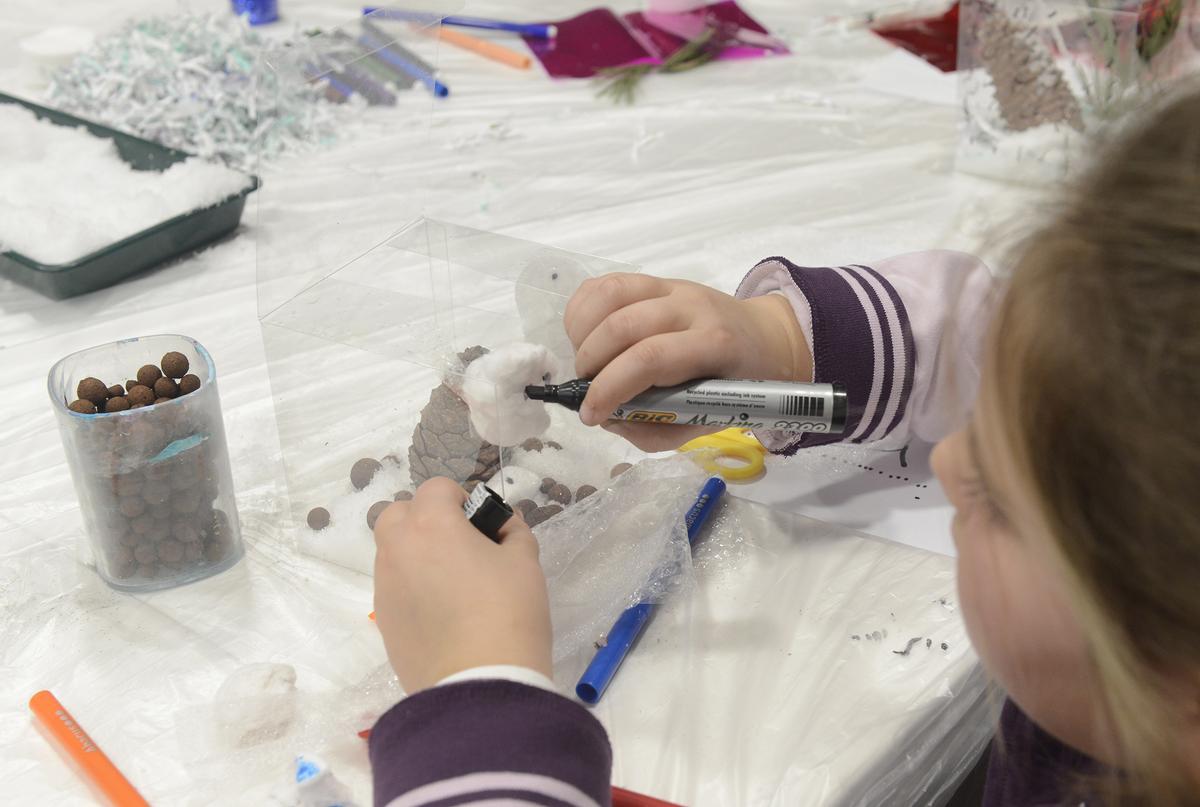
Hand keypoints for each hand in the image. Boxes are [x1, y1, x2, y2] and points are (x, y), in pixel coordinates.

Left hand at [373, 478, 552, 692]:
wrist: (479, 686)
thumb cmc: (508, 613)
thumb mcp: (525, 563)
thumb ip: (513, 532)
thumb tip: (502, 526)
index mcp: (430, 525)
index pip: (437, 488)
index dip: (462, 498)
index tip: (482, 524)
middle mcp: (397, 549)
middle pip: (399, 514)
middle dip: (425, 520)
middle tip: (460, 546)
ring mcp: (384, 587)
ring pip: (392, 552)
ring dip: (417, 554)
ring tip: (453, 584)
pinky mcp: (382, 621)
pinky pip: (393, 587)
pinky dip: (412, 586)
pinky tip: (442, 613)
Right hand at [564, 273, 811, 451]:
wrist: (764, 338)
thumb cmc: (737, 384)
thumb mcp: (707, 420)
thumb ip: (657, 429)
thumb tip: (608, 419)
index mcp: (715, 343)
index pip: (650, 358)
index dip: (610, 388)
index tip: (591, 415)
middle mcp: (692, 306)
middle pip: (623, 325)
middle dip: (591, 364)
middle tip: (587, 390)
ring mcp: (672, 286)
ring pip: (609, 294)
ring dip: (582, 334)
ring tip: (585, 363)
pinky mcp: (655, 279)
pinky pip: (605, 283)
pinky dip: (583, 310)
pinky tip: (586, 337)